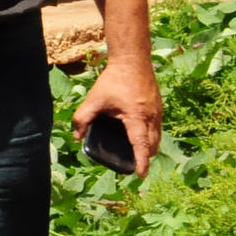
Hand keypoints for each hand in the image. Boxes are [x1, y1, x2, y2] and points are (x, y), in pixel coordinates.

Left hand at [73, 58, 161, 176]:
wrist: (133, 60)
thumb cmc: (113, 80)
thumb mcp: (94, 100)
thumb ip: (83, 118)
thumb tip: (77, 137)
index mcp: (136, 116)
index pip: (141, 144)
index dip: (141, 161)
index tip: (141, 175)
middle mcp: (151, 116)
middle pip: (152, 144)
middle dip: (145, 158)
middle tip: (134, 167)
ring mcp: (158, 112)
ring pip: (157, 137)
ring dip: (149, 148)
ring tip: (138, 156)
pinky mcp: (159, 107)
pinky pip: (158, 128)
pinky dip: (151, 137)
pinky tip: (141, 138)